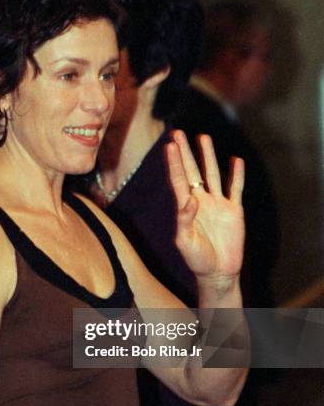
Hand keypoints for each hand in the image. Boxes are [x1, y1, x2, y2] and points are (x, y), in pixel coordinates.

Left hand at [166, 130, 244, 284]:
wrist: (218, 272)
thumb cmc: (197, 260)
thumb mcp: (185, 242)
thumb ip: (184, 221)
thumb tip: (189, 199)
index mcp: (186, 208)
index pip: (179, 180)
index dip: (174, 163)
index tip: (169, 145)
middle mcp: (201, 201)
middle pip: (192, 171)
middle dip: (185, 152)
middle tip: (178, 132)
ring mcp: (217, 205)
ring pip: (212, 174)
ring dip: (208, 156)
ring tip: (203, 137)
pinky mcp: (234, 211)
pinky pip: (235, 189)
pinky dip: (236, 175)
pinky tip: (236, 161)